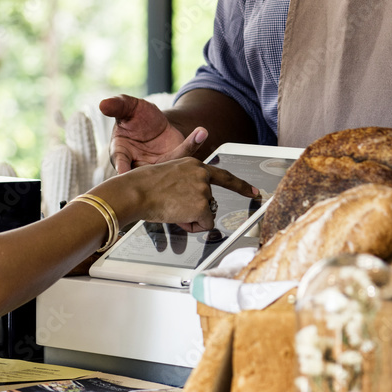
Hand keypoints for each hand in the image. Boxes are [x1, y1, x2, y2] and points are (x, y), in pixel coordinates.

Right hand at [99, 94, 207, 173]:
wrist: (155, 122)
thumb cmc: (136, 116)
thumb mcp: (127, 107)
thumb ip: (117, 106)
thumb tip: (103, 104)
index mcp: (120, 152)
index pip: (119, 161)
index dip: (122, 167)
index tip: (125, 171)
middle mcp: (138, 164)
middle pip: (146, 172)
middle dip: (156, 172)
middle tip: (170, 163)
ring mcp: (157, 167)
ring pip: (169, 166)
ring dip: (184, 151)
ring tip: (198, 135)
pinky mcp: (174, 163)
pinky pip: (183, 157)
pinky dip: (193, 144)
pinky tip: (201, 132)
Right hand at [101, 156, 258, 232]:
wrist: (136, 191)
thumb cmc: (144, 184)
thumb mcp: (168, 169)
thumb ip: (185, 173)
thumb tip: (197, 173)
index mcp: (195, 165)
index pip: (224, 176)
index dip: (241, 186)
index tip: (255, 192)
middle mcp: (202, 174)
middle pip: (210, 202)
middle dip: (195, 210)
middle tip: (173, 205)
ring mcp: (203, 190)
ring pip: (205, 214)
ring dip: (190, 217)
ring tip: (171, 208)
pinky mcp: (201, 206)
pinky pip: (204, 226)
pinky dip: (190, 226)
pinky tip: (175, 215)